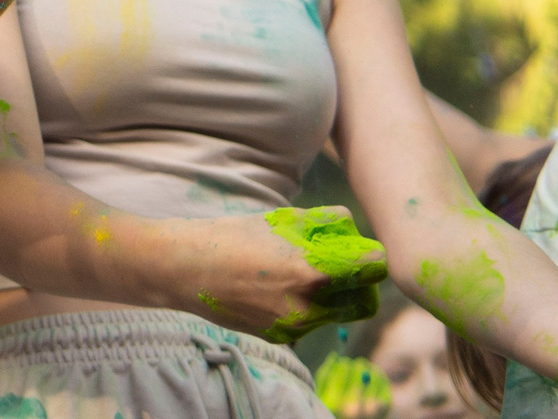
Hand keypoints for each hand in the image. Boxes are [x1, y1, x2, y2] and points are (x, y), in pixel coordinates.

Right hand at [170, 207, 386, 345]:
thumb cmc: (230, 235)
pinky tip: (273, 289)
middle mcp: (308, 305)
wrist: (182, 268)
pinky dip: (302, 307)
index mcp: (312, 270)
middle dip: (360, 286)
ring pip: (337, 315)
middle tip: (339, 268)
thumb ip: (324, 226)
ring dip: (330, 296)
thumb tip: (354, 233)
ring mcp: (294, 326)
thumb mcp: (280, 220)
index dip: (370, 255)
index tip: (359, 250)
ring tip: (297, 275)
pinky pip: (309, 323)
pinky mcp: (280, 336)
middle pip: (366, 302)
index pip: (375, 267)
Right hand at [312, 353, 390, 418]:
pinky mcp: (385, 409)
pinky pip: (384, 385)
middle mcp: (355, 406)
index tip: (344, 362)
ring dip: (371, 369)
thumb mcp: (321, 397)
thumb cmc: (333, 411)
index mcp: (335, 401)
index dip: (344, 363)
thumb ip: (325, 376)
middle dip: (359, 364)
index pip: (343, 370)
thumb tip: (336, 355)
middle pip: (360, 372)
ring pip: (375, 375)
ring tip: (367, 368)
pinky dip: (380, 378)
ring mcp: (372, 409)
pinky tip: (376, 377)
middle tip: (358, 363)